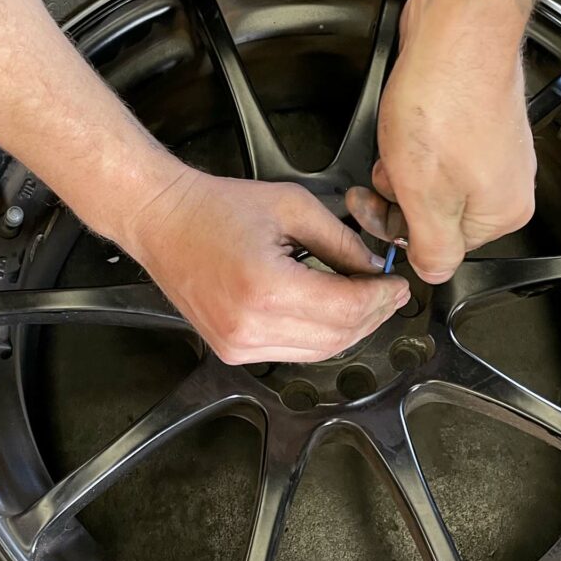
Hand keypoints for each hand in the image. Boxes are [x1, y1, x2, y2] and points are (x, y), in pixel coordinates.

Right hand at [121, 169, 410, 364]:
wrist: (162, 222)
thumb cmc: (216, 208)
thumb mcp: (292, 207)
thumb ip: (342, 243)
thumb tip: (375, 270)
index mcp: (266, 288)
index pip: (347, 308)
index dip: (382, 298)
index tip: (398, 285)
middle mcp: (250, 326)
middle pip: (338, 336)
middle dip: (373, 316)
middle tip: (390, 294)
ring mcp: (238, 345)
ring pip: (319, 352)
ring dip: (351, 330)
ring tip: (367, 303)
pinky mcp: (232, 351)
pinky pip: (293, 353)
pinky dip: (320, 337)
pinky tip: (331, 313)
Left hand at [348, 0, 535, 283]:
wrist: (457, 24)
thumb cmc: (444, 101)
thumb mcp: (425, 197)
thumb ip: (431, 250)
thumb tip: (433, 274)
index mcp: (502, 213)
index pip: (440, 250)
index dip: (401, 230)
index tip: (377, 210)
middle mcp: (506, 185)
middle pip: (435, 216)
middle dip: (398, 198)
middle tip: (379, 176)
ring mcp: (493, 151)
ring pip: (430, 183)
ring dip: (401, 170)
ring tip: (396, 141)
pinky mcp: (476, 122)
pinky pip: (434, 152)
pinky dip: (412, 143)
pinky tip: (407, 123)